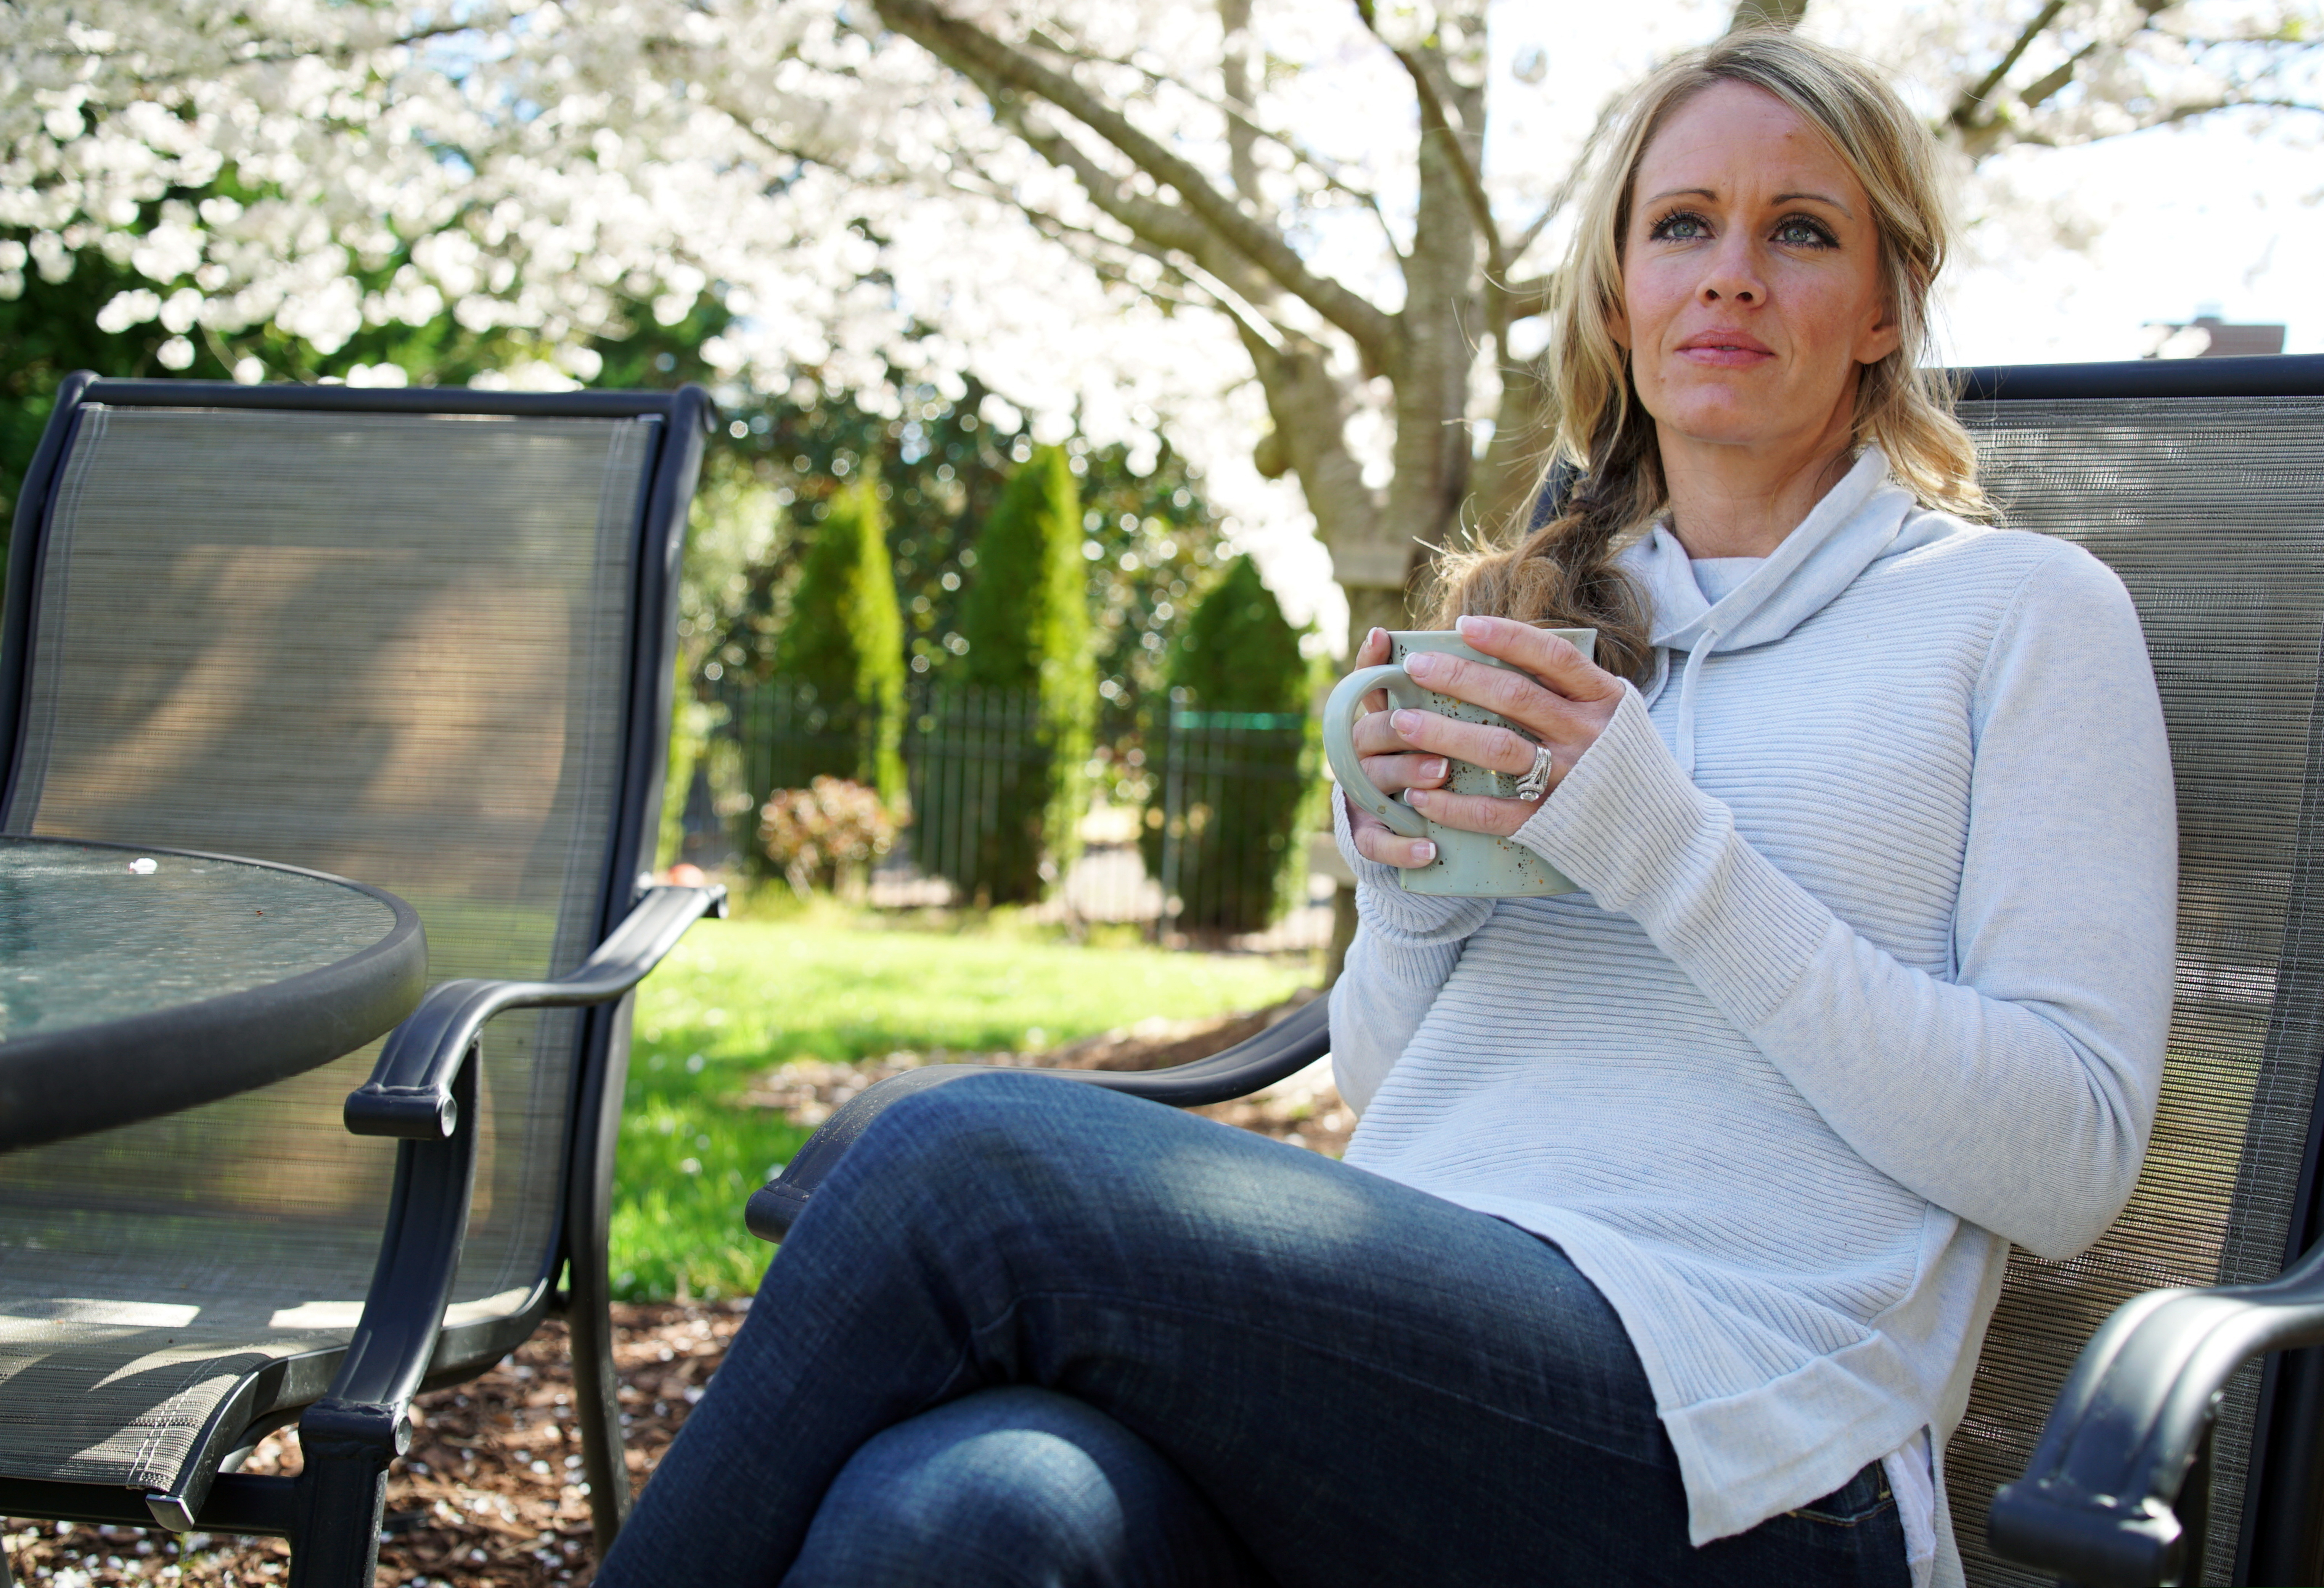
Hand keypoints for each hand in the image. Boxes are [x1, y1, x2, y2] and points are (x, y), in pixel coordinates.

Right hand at [1343, 625, 1449, 868]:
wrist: (1405, 825)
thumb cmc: (1433, 759)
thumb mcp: (1442, 722)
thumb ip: (1454, 691)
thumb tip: (1482, 637)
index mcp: (1381, 718)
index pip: (1368, 685)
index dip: (1371, 661)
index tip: (1384, 636)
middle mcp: (1366, 752)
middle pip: (1372, 731)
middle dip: (1406, 725)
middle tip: (1443, 713)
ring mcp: (1365, 792)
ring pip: (1374, 781)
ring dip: (1407, 773)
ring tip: (1440, 774)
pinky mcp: (1368, 834)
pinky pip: (1374, 842)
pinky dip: (1400, 846)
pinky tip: (1430, 851)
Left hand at [1348, 615, 1626, 861]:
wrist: (1668, 840)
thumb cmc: (1628, 767)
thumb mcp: (1616, 716)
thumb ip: (1574, 689)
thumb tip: (1514, 651)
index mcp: (1605, 701)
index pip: (1552, 656)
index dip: (1506, 637)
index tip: (1464, 625)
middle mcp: (1588, 736)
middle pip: (1514, 697)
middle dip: (1459, 678)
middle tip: (1416, 667)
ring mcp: (1570, 781)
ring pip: (1498, 749)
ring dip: (1444, 734)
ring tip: (1402, 722)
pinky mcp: (1552, 824)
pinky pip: (1494, 811)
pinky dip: (1453, 804)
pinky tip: (1420, 795)